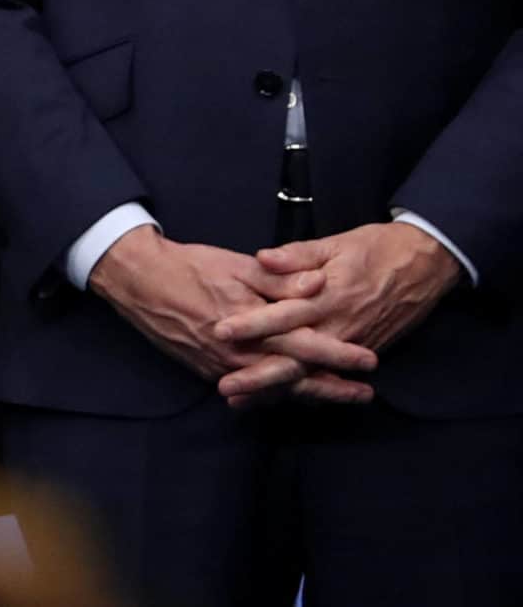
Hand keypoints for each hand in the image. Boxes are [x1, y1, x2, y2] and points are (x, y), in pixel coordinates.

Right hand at [87, 225, 375, 406]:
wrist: (139, 280)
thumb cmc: (189, 267)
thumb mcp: (236, 265)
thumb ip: (280, 278)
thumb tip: (319, 284)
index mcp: (251, 325)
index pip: (306, 346)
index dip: (339, 355)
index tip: (369, 360)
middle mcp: (238, 353)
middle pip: (295, 378)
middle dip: (331, 388)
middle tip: (364, 395)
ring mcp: (221, 366)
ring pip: (273, 388)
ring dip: (306, 394)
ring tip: (335, 398)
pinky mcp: (206, 369)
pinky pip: (248, 388)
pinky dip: (273, 393)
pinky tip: (288, 394)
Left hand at [210, 223, 463, 401]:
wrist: (426, 264)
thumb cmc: (376, 249)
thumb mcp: (335, 243)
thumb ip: (298, 255)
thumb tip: (262, 257)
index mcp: (327, 296)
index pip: (282, 314)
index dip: (252, 324)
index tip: (220, 332)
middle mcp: (339, 326)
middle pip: (294, 357)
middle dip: (259, 375)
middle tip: (224, 388)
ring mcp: (352, 343)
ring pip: (310, 374)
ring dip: (276, 389)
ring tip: (242, 402)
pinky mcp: (363, 351)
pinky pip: (329, 375)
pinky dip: (305, 389)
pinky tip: (279, 399)